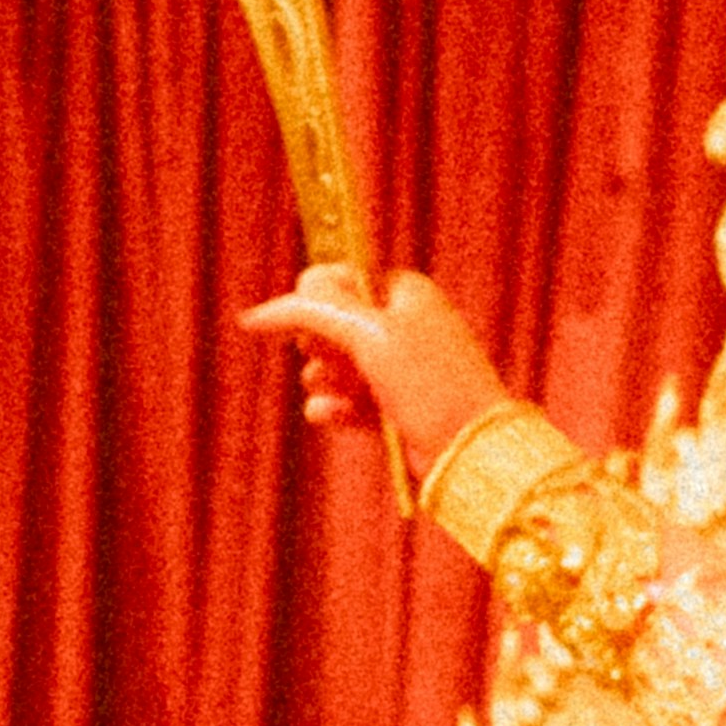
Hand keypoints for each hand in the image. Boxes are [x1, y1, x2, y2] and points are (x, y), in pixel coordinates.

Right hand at [241, 266, 512, 460]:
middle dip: (318, 345)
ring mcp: (396, 368)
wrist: (470, 449)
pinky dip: (333, 408)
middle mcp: (402, 325)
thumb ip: (313, 311)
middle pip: (328, 323)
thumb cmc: (428, 382)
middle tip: (330, 359)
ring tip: (337, 392)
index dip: (313, 297)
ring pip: (331, 366)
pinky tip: (332, 414)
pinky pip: (343, 401)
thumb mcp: (368, 333)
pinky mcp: (391, 409)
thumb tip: (256, 316)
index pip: (338, 277)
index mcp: (405, 291)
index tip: (306, 323)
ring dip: (323, 380)